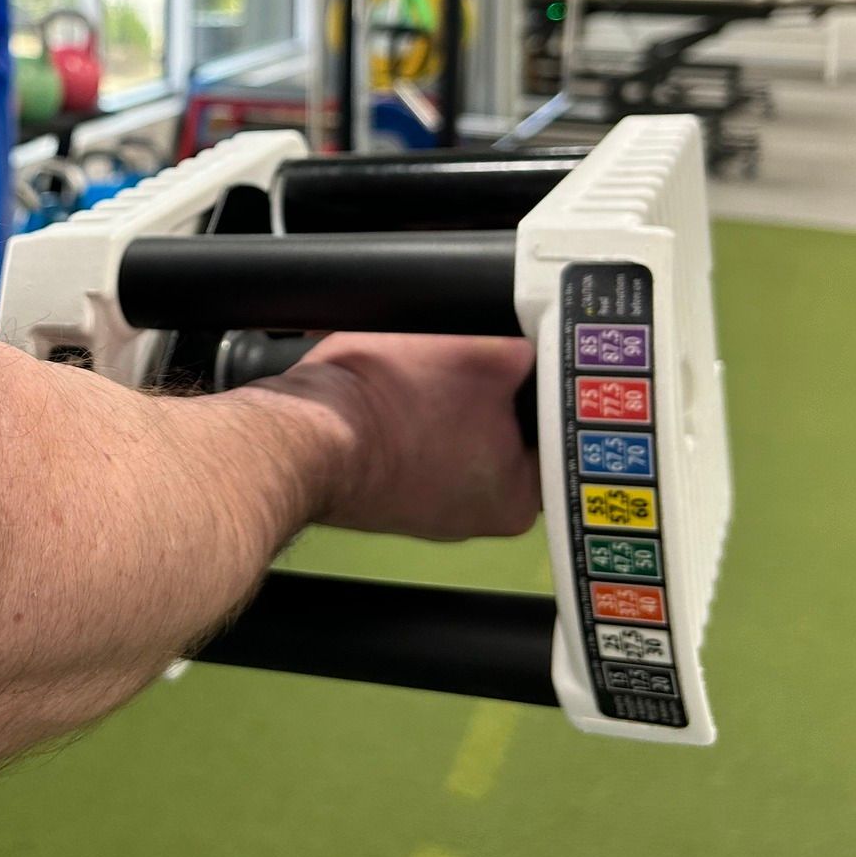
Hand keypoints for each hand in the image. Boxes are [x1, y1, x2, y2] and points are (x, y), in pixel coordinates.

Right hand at [271, 333, 539, 542]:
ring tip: (427, 359)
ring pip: (453, 427)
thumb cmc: (395, 401)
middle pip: (504, 428)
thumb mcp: (482, 352)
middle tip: (475, 346)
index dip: (545, 377)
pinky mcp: (382, 488)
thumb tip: (536, 340)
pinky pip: (413, 435)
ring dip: (443, 390)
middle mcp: (475, 516)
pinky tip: (393, 379)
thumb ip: (526, 348)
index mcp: (517, 500)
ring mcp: (424, 506)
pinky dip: (407, 406)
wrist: (299, 433)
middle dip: (488, 382)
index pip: (556, 428)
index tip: (530, 346)